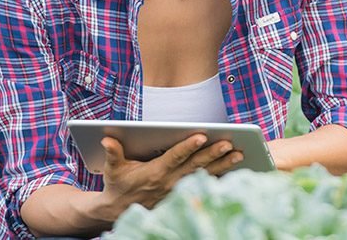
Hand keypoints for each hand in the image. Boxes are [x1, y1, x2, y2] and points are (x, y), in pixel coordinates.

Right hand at [96, 134, 243, 214]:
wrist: (120, 211)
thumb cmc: (118, 185)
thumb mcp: (112, 170)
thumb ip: (112, 153)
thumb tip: (107, 139)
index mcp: (155, 173)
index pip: (175, 157)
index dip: (187, 146)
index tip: (201, 136)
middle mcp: (170, 182)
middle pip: (195, 165)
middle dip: (213, 154)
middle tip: (229, 144)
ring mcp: (179, 189)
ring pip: (205, 174)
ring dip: (223, 165)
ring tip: (239, 154)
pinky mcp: (184, 194)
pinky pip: (205, 184)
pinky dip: (221, 176)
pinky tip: (235, 168)